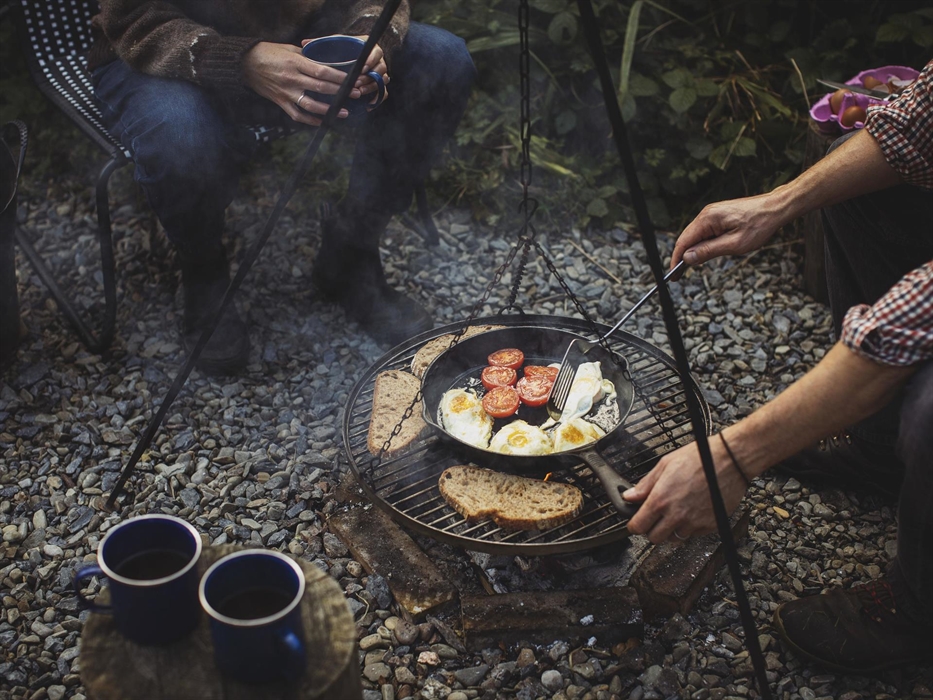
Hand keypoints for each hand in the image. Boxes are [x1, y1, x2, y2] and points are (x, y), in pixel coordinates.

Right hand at [242, 41, 362, 125]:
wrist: (244, 64)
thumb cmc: (267, 53)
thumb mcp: (288, 49)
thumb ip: (307, 56)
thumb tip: (325, 61)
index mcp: (295, 63)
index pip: (322, 71)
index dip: (339, 77)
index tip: (353, 79)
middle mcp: (292, 79)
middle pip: (321, 87)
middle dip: (341, 91)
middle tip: (356, 94)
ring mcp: (286, 93)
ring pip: (311, 105)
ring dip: (329, 110)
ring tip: (344, 112)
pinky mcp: (281, 103)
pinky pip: (298, 115)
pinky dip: (311, 121)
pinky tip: (323, 122)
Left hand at [299, 36, 389, 104]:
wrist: (356, 58)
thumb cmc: (344, 50)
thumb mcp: (335, 43)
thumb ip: (322, 42)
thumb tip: (304, 43)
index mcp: (370, 47)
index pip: (376, 53)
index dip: (370, 61)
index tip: (361, 67)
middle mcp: (378, 60)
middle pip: (381, 69)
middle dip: (368, 77)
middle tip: (357, 83)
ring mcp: (381, 73)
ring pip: (382, 81)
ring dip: (371, 87)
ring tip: (360, 92)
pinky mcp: (380, 85)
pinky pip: (384, 93)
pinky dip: (377, 98)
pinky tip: (368, 104)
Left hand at [623, 435, 748, 543]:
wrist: (730, 460)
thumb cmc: (700, 458)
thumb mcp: (665, 464)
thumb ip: (645, 484)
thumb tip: (630, 496)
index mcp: (661, 499)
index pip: (638, 526)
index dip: (634, 525)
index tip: (636, 522)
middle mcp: (676, 515)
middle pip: (654, 538)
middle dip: (651, 529)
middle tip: (655, 518)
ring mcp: (694, 523)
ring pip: (674, 539)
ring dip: (671, 530)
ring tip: (675, 513)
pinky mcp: (710, 526)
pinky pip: (694, 535)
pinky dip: (690, 527)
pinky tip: (692, 511)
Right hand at [669, 191, 784, 270]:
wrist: (776, 208)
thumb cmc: (759, 225)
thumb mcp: (734, 244)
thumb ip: (708, 251)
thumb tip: (687, 258)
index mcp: (708, 219)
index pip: (683, 241)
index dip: (676, 259)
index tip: (673, 275)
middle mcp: (706, 214)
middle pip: (687, 238)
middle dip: (683, 257)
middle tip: (679, 276)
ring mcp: (712, 214)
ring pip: (696, 236)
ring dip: (694, 251)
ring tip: (695, 266)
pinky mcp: (718, 216)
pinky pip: (705, 232)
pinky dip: (703, 244)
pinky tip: (708, 252)